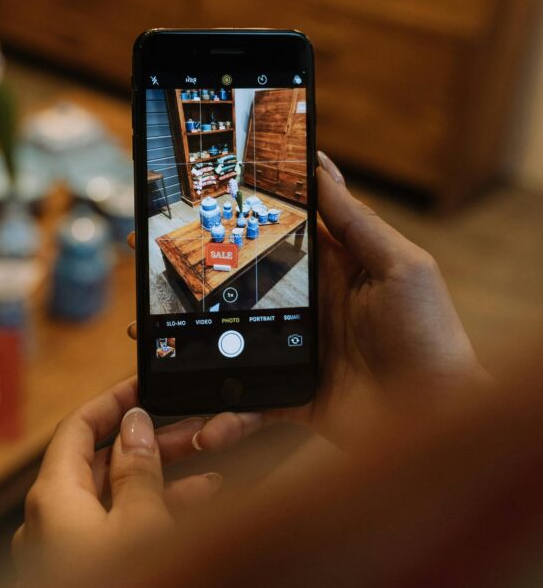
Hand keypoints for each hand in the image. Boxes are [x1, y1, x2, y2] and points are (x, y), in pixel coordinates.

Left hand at [14, 378, 221, 575]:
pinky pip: (111, 533)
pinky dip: (145, 520)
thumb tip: (136, 426)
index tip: (144, 386)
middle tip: (192, 432)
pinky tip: (190, 517)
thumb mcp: (141, 524)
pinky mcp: (78, 580)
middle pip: (98, 464)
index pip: (77, 428)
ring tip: (209, 479)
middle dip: (149, 447)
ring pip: (110, 501)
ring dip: (156, 486)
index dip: (112, 402)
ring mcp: (60, 554)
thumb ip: (138, 469)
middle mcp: (48, 522)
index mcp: (52, 498)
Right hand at [130, 153, 487, 451]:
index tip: (191, 197)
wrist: (443, 418)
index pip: (274, 231)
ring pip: (227, 339)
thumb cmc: (432, 336)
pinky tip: (196, 421)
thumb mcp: (402, 266)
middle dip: (191, 270)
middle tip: (143, 255)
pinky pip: (245, 405)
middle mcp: (308, 306)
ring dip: (185, 336)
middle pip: (238, 282)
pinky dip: (220, 415)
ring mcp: (296, 351)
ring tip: (143, 329)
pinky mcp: (293, 396)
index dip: (235, 214)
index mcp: (333, 268)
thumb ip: (356, 221)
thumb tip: (320, 166)